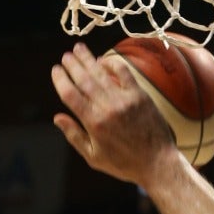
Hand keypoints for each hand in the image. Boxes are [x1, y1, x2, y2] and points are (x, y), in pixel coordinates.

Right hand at [52, 42, 179, 183]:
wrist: (157, 163)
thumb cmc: (123, 163)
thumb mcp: (93, 157)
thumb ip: (74, 135)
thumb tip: (57, 117)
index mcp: (94, 123)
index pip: (71, 95)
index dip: (61, 80)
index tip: (55, 70)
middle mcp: (108, 108)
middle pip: (85, 80)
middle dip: (73, 65)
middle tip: (65, 55)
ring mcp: (125, 100)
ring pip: (101, 74)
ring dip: (88, 60)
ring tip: (79, 49)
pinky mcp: (140, 95)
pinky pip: (124, 73)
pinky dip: (113, 64)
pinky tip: (104, 59)